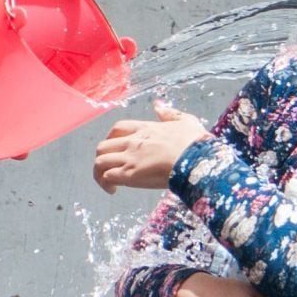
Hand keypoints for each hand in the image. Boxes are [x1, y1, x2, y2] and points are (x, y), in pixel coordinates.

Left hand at [92, 100, 209, 193]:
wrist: (195, 160)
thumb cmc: (195, 143)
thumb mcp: (185, 121)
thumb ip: (170, 113)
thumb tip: (158, 105)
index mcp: (145, 129)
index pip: (118, 128)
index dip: (112, 138)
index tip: (116, 148)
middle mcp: (132, 142)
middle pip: (103, 146)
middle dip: (104, 157)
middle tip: (112, 168)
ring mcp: (129, 158)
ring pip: (100, 161)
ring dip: (100, 172)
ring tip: (109, 183)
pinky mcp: (129, 174)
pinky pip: (106, 177)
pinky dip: (105, 184)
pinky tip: (113, 190)